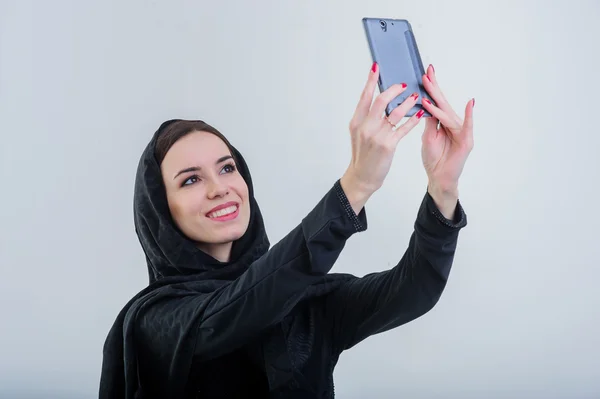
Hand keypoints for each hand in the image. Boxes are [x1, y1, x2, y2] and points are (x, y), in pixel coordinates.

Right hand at [341, 62, 424, 212]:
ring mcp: (377, 136)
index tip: (377, 67)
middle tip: (403, 85)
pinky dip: (412, 120)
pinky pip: (403, 128)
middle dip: (394, 89)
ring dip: (407, 103)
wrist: (362, 177)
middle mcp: (365, 126)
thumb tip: (376, 100)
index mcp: (356, 122)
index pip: (364, 96)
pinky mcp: (388, 145)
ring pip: (395, 112)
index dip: (371, 81)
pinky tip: (418, 115)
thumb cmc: (363, 155)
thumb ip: (366, 118)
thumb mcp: (358, 134)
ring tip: (415, 97)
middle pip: (381, 100)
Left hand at [420, 64, 474, 194]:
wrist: (439, 177)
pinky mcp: (466, 141)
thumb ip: (428, 121)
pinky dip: (469, 115)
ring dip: (439, 103)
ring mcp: (461, 131)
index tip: (423, 72)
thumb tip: (423, 103)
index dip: (430, 87)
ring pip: (448, 114)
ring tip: (429, 92)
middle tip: (427, 72)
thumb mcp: (427, 136)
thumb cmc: (434, 158)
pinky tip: (470, 103)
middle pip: (442, 103)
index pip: (435, 101)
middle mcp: (452, 122)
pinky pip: (467, 126)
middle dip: (434, 87)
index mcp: (442, 121)